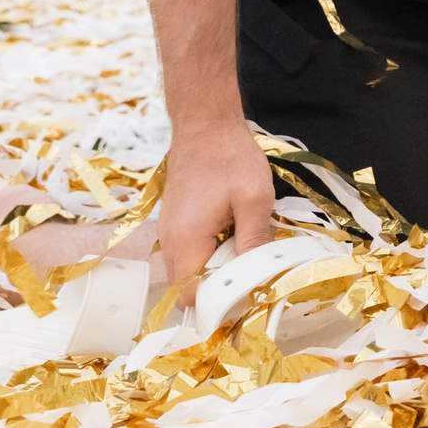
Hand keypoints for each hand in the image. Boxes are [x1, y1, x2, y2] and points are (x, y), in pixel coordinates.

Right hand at [156, 120, 274, 284]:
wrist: (205, 125)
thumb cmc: (229, 157)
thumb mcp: (255, 198)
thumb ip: (254, 239)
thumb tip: (258, 274)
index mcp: (187, 239)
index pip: (190, 293)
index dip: (216, 302)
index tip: (243, 296)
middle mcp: (170, 240)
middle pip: (187, 286)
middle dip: (216, 287)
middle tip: (249, 272)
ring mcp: (169, 230)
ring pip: (187, 269)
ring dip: (213, 269)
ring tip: (242, 250)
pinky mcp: (175, 222)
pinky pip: (188, 251)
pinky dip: (208, 253)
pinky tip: (232, 235)